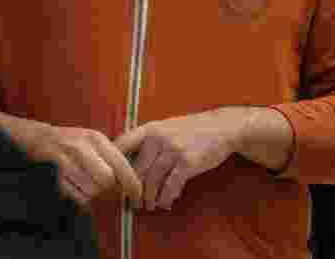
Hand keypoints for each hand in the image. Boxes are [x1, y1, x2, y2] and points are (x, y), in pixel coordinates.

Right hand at [29, 125, 141, 207]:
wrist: (37, 137)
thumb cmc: (69, 143)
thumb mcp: (91, 142)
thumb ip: (110, 159)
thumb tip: (127, 183)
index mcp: (95, 138)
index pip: (120, 163)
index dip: (131, 182)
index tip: (136, 194)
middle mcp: (82, 146)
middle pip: (107, 179)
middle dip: (106, 188)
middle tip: (100, 186)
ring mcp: (66, 159)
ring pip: (92, 190)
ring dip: (90, 192)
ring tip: (81, 182)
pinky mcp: (54, 173)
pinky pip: (77, 196)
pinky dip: (78, 197)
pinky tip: (72, 185)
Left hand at [114, 108, 247, 210]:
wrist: (222, 127)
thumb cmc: (191, 130)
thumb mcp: (165, 127)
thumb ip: (147, 142)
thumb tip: (127, 164)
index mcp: (149, 129)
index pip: (122, 145)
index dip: (113, 164)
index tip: (111, 181)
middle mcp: (158, 138)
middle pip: (136, 169)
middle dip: (132, 190)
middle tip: (131, 202)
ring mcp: (173, 149)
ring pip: (152, 180)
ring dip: (149, 198)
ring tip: (148, 206)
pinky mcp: (188, 162)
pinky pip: (171, 185)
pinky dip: (166, 198)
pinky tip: (165, 203)